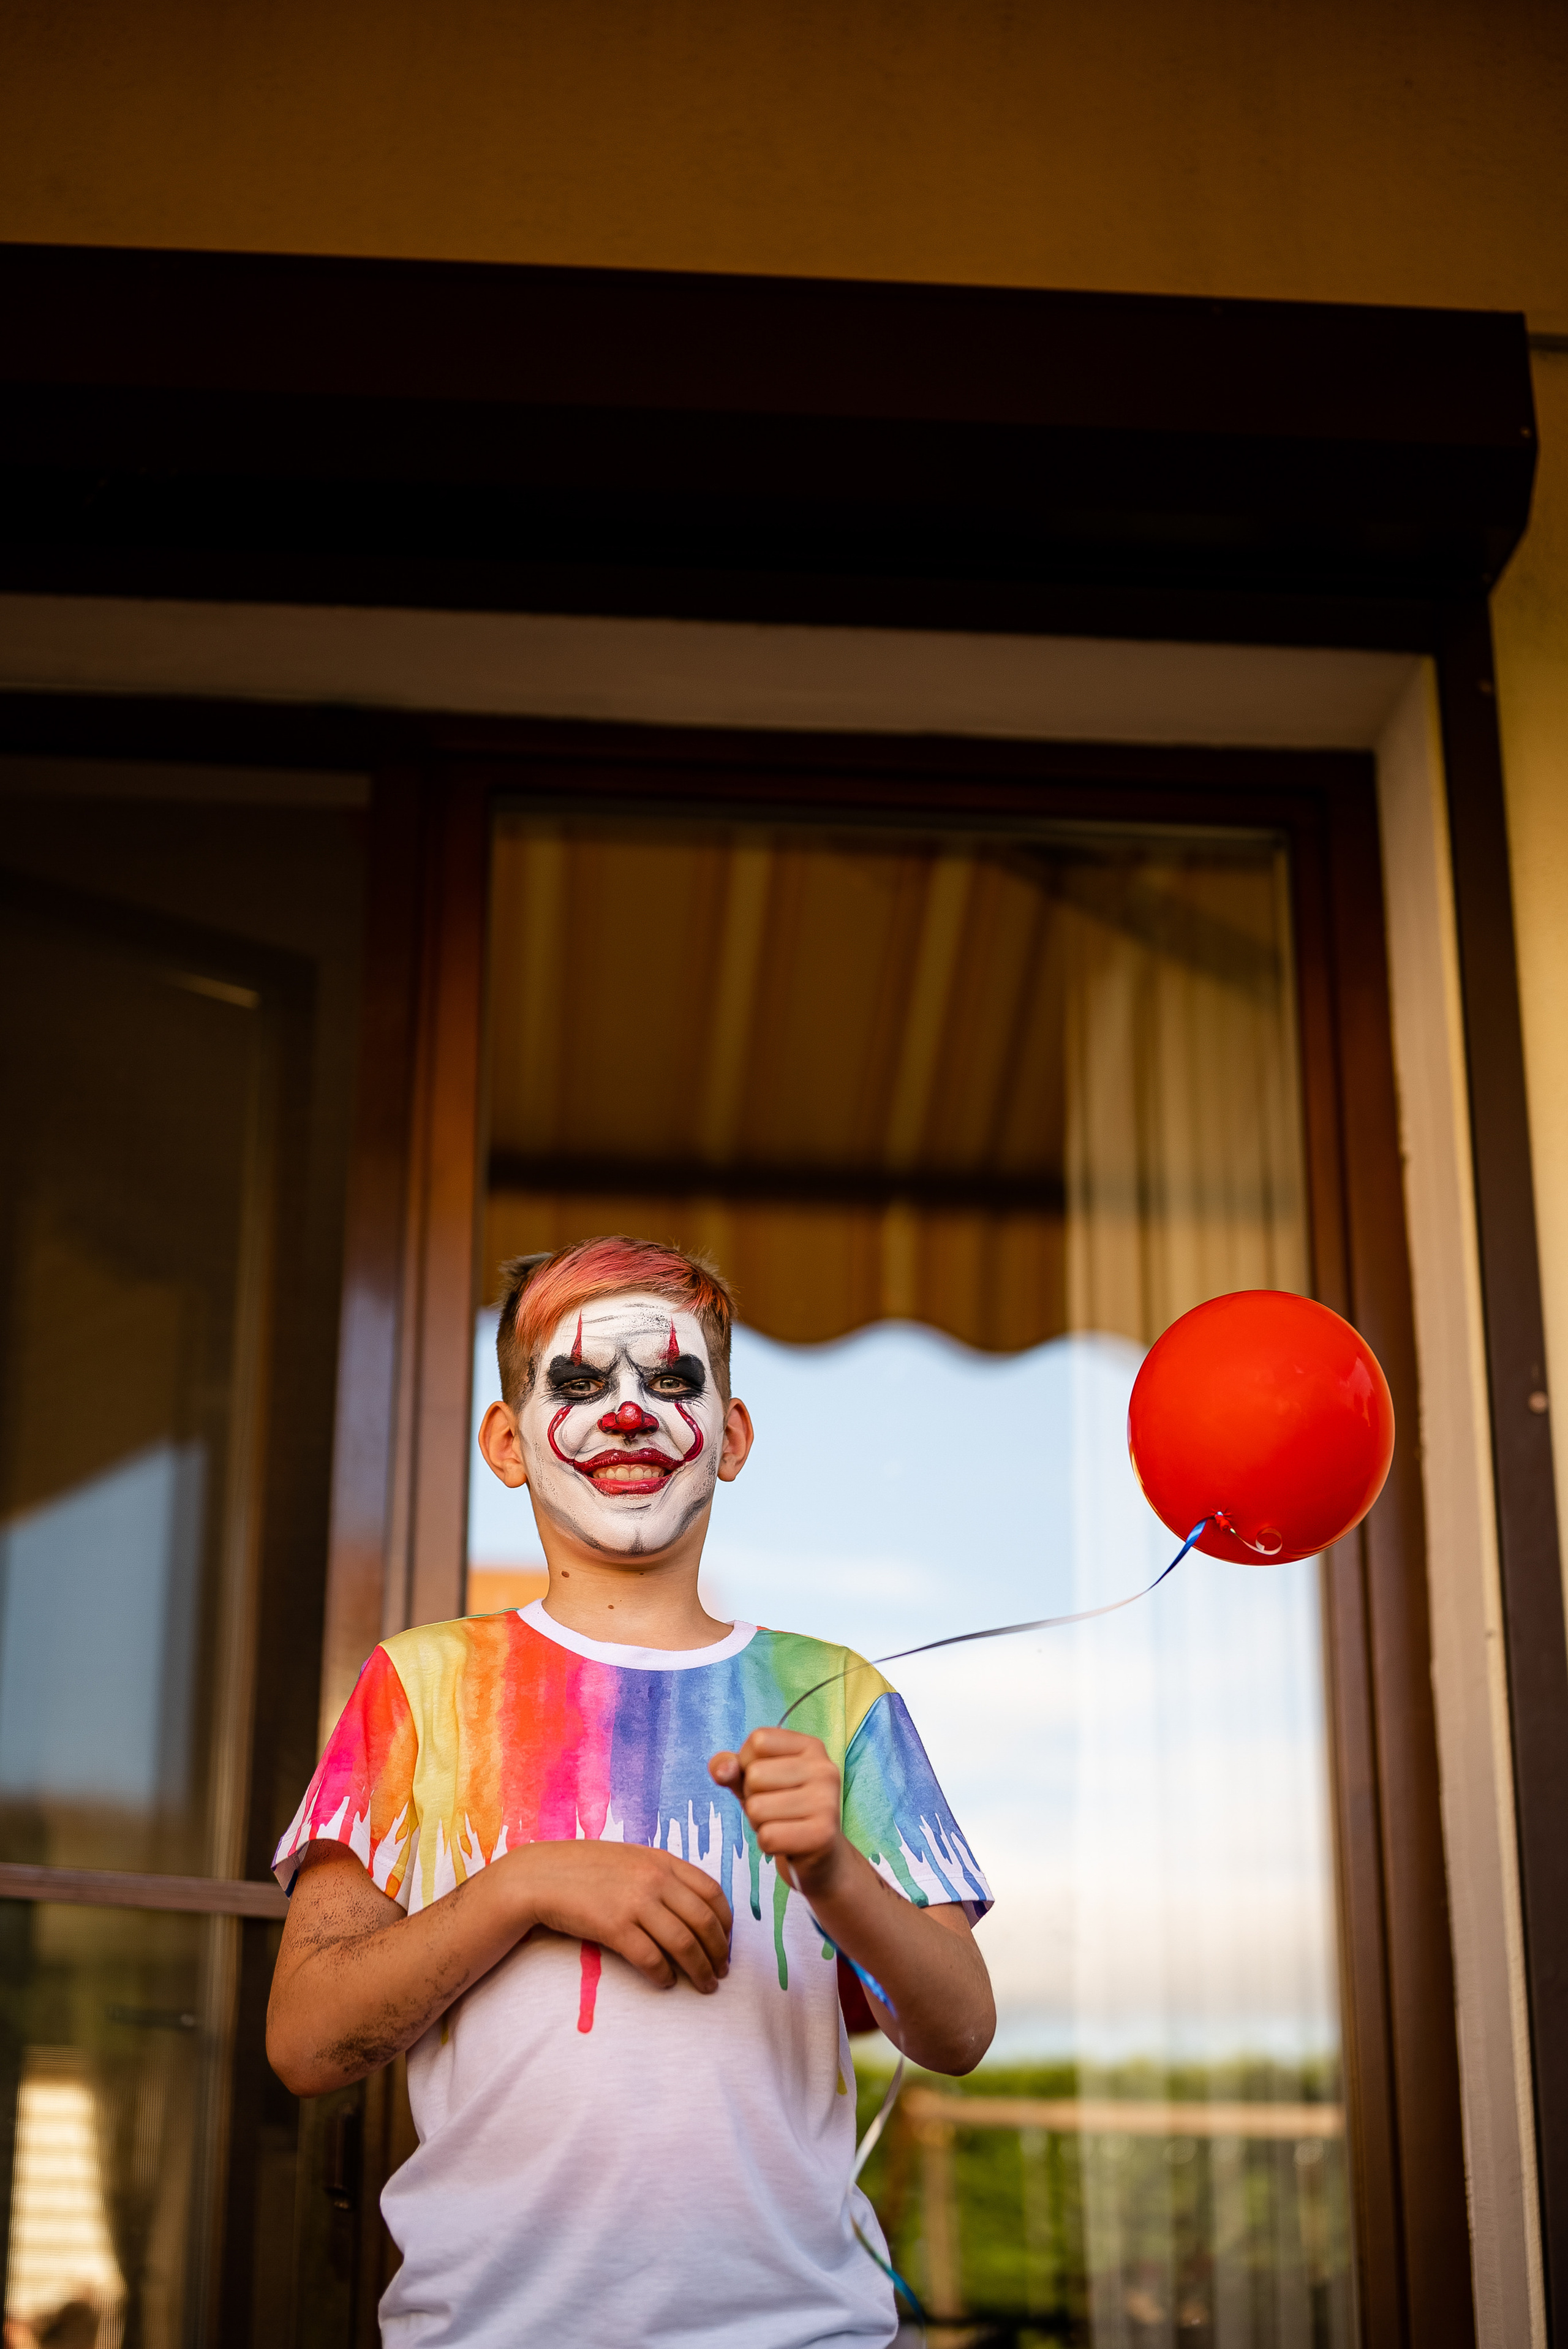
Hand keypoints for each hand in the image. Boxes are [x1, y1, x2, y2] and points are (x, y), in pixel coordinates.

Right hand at [509, 1839, 731, 1992]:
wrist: (541, 1875)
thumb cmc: (586, 1868)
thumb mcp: (631, 1859)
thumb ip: (662, 1875)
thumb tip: (692, 1906)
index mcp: (662, 1860)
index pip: (712, 1891)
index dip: (726, 1920)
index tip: (728, 1940)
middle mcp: (654, 1879)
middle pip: (704, 1921)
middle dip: (719, 1951)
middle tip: (722, 1971)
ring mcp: (635, 1902)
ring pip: (684, 1943)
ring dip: (700, 1970)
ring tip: (705, 1985)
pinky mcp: (614, 1927)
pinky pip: (651, 1958)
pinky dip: (664, 1975)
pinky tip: (666, 1983)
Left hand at [709, 1729, 845, 1898]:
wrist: (820, 1857)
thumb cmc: (782, 1811)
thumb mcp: (753, 1782)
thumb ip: (732, 1768)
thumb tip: (720, 1770)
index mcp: (810, 1746)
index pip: (758, 1740)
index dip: (748, 1765)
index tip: (769, 1782)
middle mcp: (824, 1768)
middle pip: (755, 1775)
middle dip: (753, 1799)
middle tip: (776, 1811)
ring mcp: (827, 1801)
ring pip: (757, 1808)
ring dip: (759, 1824)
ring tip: (781, 1825)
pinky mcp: (823, 1834)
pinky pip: (767, 1837)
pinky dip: (767, 1845)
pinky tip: (786, 1843)